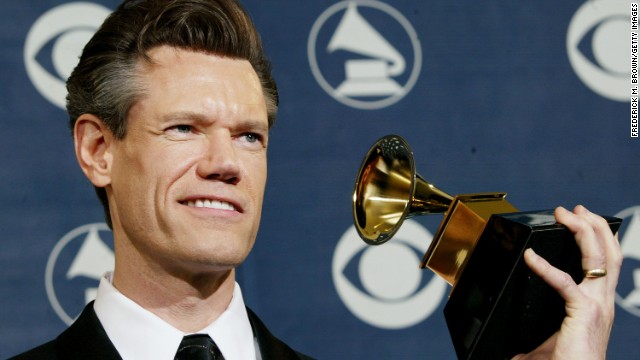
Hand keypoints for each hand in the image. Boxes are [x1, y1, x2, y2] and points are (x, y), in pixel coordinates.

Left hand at [512, 205, 621, 359]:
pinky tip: (530, 257)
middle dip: (594, 225)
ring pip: (599, 258)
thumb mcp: (552, 340)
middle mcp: (602, 300)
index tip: (581, 221)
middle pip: (609, 252)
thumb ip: (536, 333)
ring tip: (566, 213)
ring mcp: (597, 305)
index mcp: (597, 303)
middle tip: (575, 208)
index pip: (607, 262)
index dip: (598, 239)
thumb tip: (510, 345)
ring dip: (583, 231)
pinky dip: (546, 267)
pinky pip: (565, 283)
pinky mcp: (584, 312)